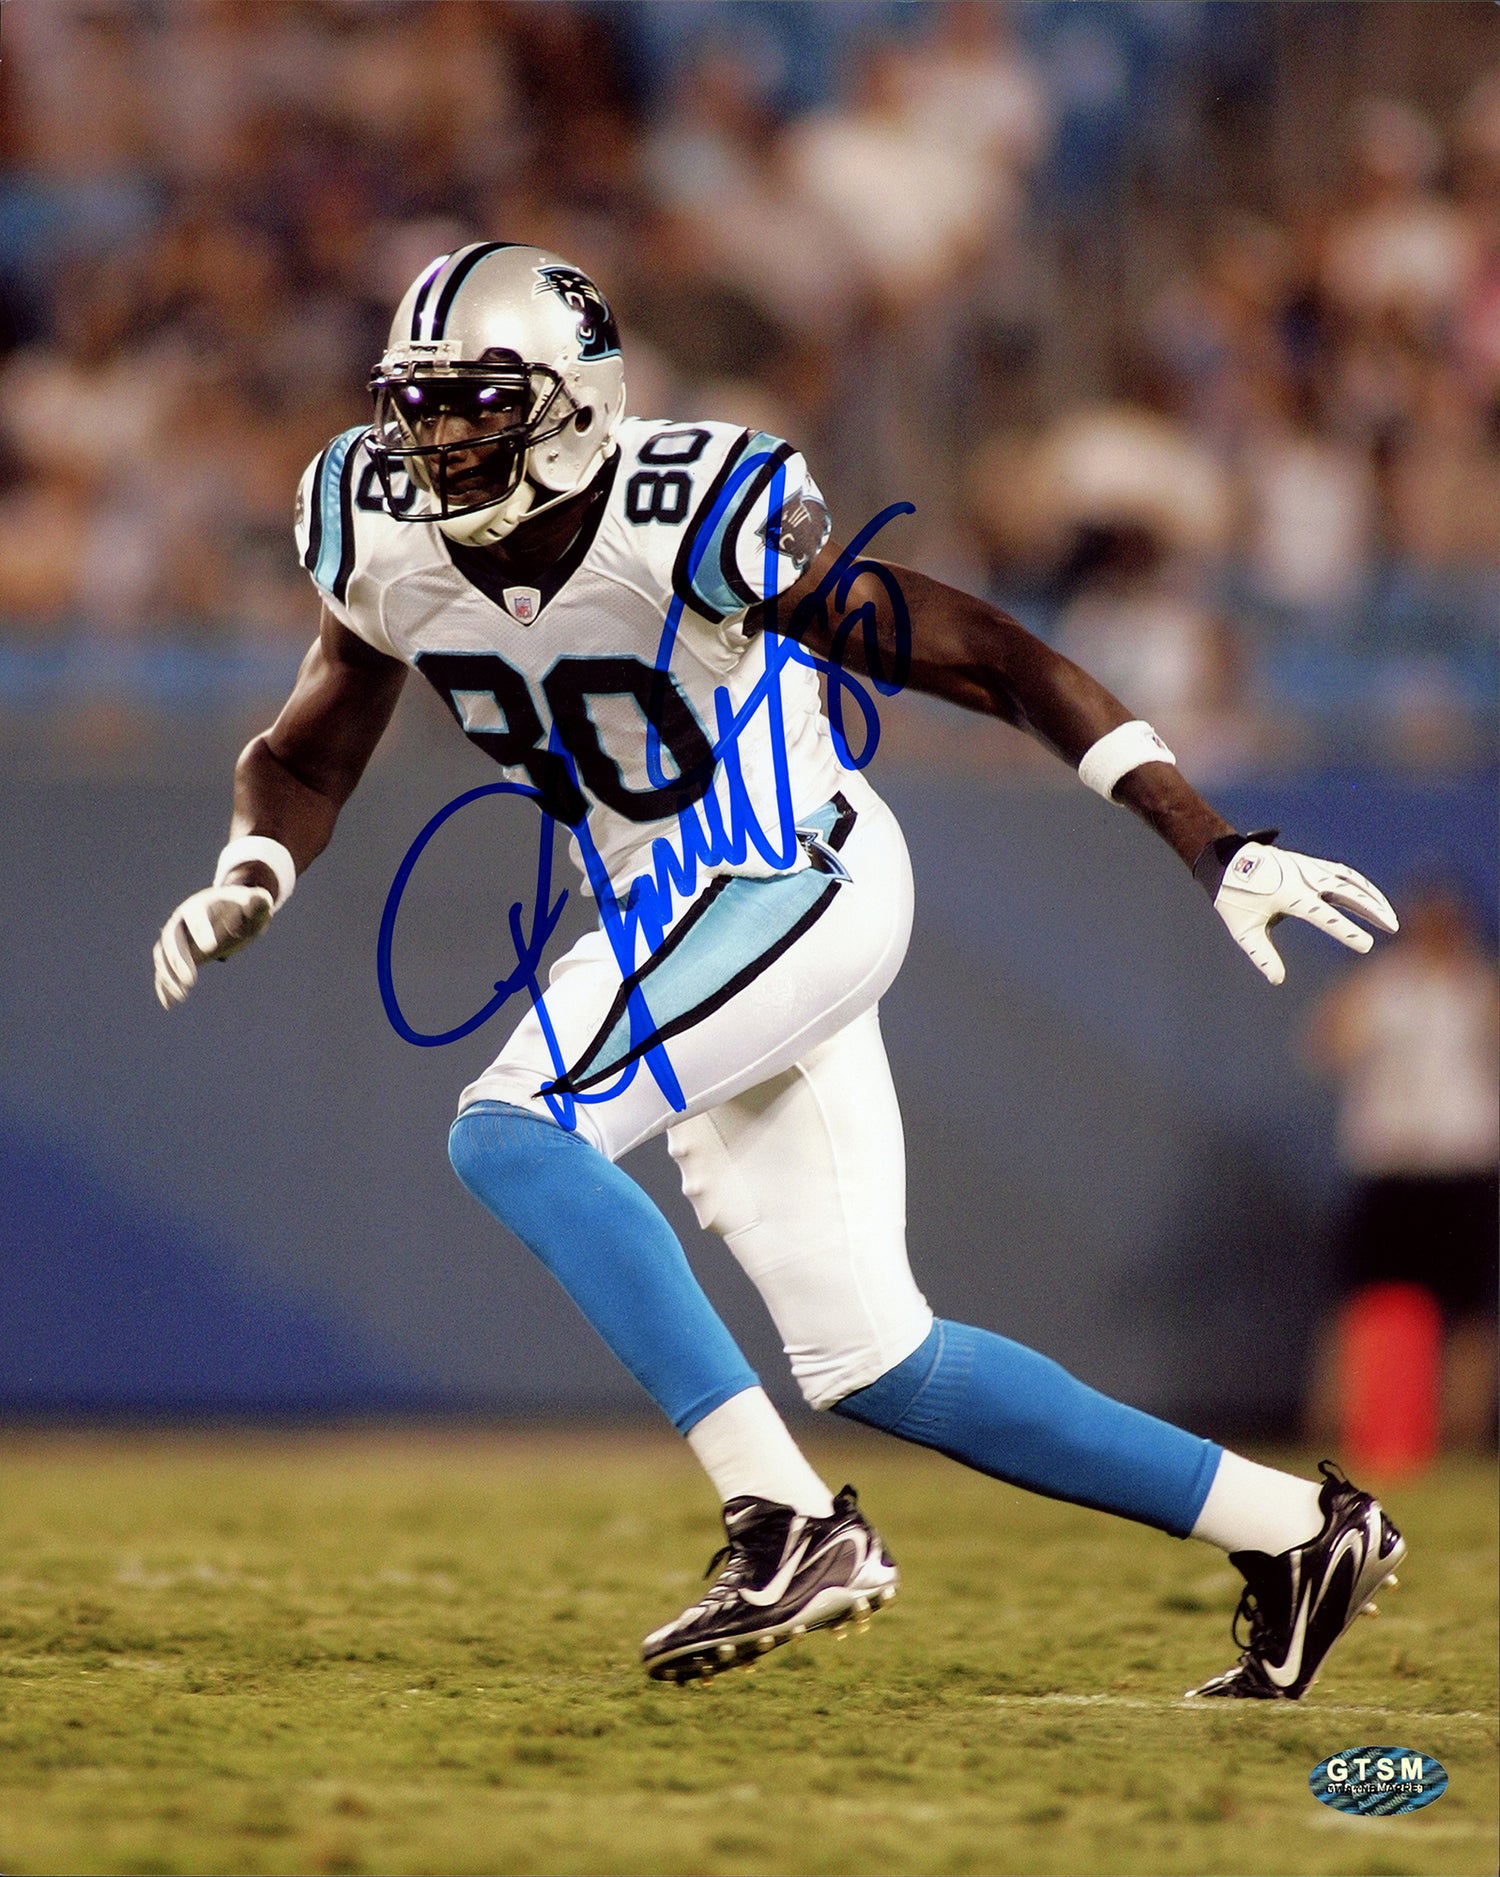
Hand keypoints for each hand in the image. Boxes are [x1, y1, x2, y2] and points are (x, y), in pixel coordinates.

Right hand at [153, 884, 273, 1008]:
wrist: (230, 912)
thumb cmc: (244, 909)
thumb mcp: (254, 906)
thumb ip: (258, 903)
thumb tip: (263, 898)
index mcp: (200, 906)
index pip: (197, 918)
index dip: (202, 932)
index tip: (211, 948)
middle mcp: (181, 920)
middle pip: (172, 938)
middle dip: (179, 960)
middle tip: (191, 982)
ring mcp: (176, 937)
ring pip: (163, 955)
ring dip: (169, 976)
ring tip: (182, 996)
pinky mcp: (175, 954)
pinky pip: (163, 968)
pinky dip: (164, 985)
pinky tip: (169, 1003)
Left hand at [1206, 838, 1397, 985]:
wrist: (1225, 860)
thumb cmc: (1233, 898)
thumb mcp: (1243, 930)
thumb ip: (1262, 955)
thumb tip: (1277, 979)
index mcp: (1288, 895)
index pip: (1323, 915)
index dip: (1346, 930)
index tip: (1366, 944)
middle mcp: (1303, 878)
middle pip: (1348, 893)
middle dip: (1373, 910)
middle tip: (1393, 928)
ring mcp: (1309, 867)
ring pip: (1350, 880)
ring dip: (1373, 896)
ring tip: (1390, 916)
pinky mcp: (1311, 863)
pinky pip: (1343, 872)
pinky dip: (1361, 884)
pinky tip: (1373, 897)